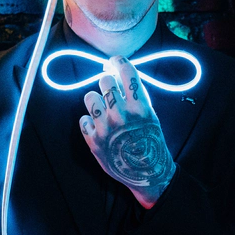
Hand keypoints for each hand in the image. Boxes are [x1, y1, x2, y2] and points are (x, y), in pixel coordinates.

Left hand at [78, 56, 175, 208]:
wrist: (146, 173)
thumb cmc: (150, 142)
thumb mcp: (151, 115)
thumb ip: (136, 96)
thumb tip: (120, 74)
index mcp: (139, 107)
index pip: (126, 72)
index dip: (118, 61)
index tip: (115, 61)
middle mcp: (120, 115)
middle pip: (104, 81)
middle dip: (108, 83)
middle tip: (111, 91)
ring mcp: (104, 128)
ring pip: (89, 97)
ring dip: (96, 100)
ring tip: (103, 110)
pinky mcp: (92, 140)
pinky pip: (83, 119)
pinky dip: (89, 122)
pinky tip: (99, 128)